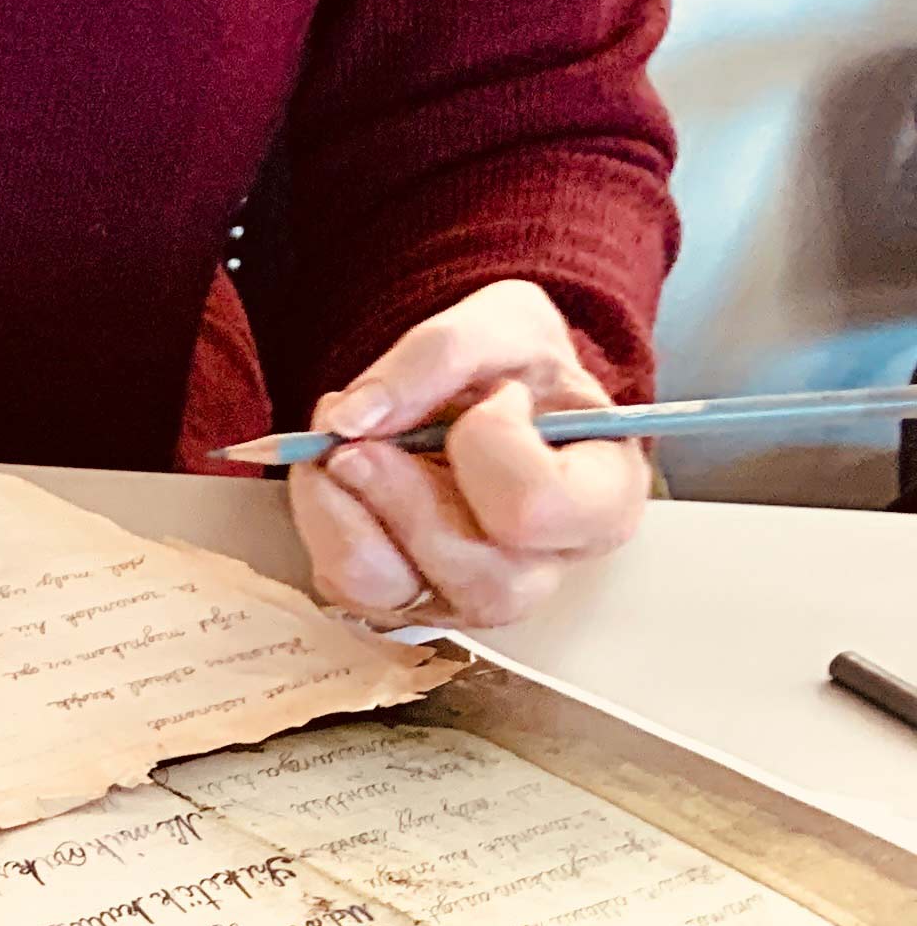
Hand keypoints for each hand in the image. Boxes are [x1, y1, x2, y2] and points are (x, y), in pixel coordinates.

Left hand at [290, 280, 645, 627]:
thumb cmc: (513, 364)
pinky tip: (331, 476)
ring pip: (395, 588)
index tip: (491, 397)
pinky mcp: (404, 601)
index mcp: (603, 502)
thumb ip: (435, 356)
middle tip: (366, 428)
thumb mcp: (499, 324)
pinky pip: (346, 587)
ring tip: (339, 447)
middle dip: (400, 490)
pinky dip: (321, 520)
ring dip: (345, 507)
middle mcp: (545, 567)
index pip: (539, 508)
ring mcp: (471, 595)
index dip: (489, 446)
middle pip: (477, 573)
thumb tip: (350, 419)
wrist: (478, 385)